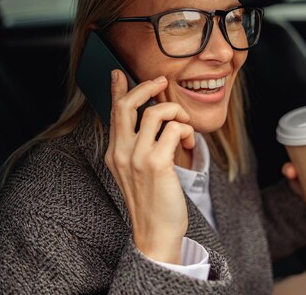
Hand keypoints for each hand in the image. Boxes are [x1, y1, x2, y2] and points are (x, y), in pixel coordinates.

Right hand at [104, 70, 194, 263]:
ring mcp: (137, 157)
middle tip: (162, 83)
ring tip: (186, 127)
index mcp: (115, 153)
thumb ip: (140, 145)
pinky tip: (191, 145)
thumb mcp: (138, 171)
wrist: (155, 233)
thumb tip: (153, 118)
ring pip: (156, 112)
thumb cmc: (152, 201)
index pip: (114, 113)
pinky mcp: (156, 163)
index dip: (117, 90)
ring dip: (177, 113)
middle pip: (128, 105)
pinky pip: (175, 129)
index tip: (118, 73)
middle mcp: (121, 152)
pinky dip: (187, 131)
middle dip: (147, 87)